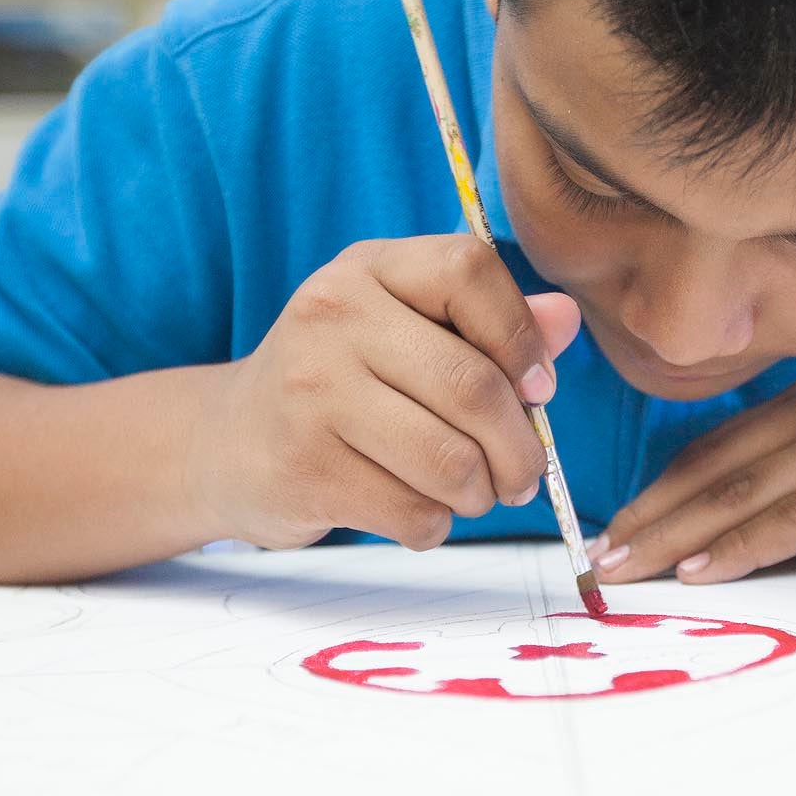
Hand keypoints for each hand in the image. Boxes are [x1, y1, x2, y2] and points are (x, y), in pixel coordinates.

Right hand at [199, 235, 579, 550]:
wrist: (228, 442)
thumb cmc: (341, 383)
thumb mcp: (404, 331)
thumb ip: (487, 324)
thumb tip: (567, 319)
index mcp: (368, 269)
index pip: (468, 270)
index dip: (521, 336)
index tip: (537, 388)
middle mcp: (332, 317)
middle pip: (472, 385)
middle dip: (519, 447)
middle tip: (522, 475)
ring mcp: (311, 393)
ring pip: (450, 461)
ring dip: (479, 494)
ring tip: (470, 493)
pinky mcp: (304, 467)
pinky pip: (413, 512)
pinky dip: (435, 525)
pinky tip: (418, 510)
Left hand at [592, 378, 795, 584]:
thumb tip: (730, 545)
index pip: (710, 452)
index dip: (654, 496)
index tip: (609, 535)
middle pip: (711, 472)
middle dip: (647, 520)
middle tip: (596, 562)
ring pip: (741, 494)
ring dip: (676, 538)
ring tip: (629, 572)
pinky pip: (795, 518)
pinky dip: (742, 547)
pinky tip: (703, 572)